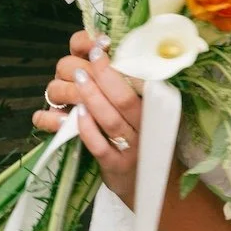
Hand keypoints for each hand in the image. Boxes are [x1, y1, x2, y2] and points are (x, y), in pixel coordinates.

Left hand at [33, 31, 142, 206]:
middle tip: (86, 60)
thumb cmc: (145, 140)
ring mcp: (131, 149)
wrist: (152, 184)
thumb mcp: (147, 114)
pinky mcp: (115, 166)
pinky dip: (86, 129)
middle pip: (123, 99)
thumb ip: (131, 90)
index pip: (140, 83)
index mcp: (155, 110)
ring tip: (77, 79)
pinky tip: (75, 114)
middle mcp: (146, 128)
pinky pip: (98, 146)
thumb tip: (102, 53)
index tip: (100, 46)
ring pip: (109, 120)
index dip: (117, 64)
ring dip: (91, 98)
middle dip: (102, 76)